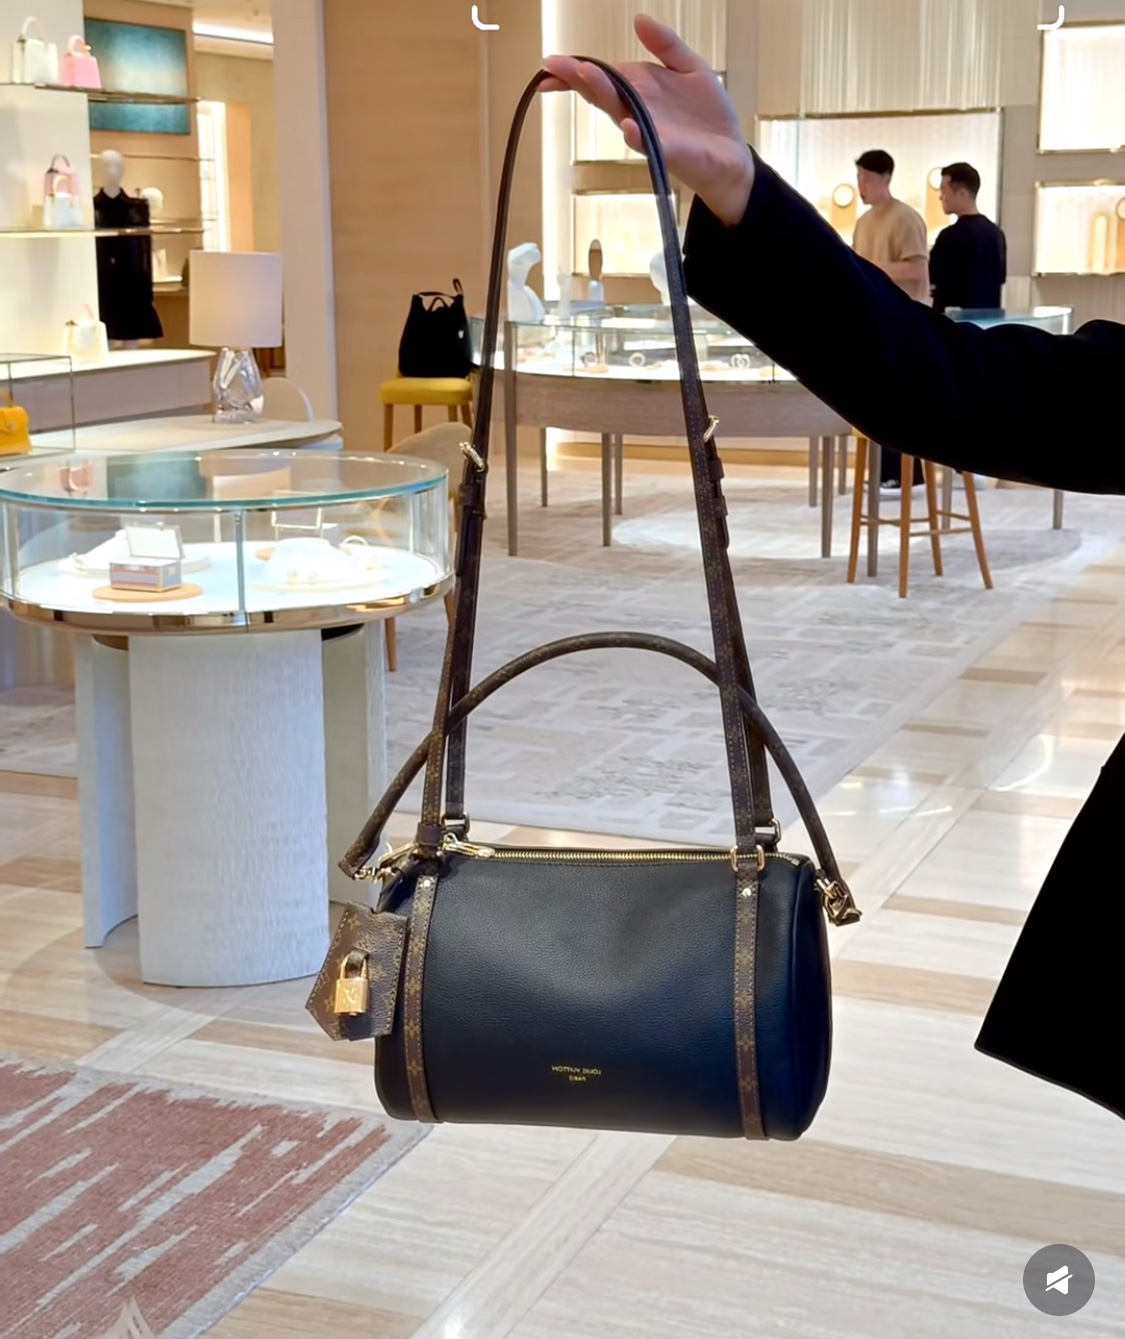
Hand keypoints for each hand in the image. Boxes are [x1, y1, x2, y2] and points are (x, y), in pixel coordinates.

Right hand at [542, 14, 754, 226]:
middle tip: (555, 65)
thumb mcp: (689, 66)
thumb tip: (639, 19)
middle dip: (578, 77)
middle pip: (602, 91)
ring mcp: (649, 131)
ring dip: (602, 94)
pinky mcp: (668, 151)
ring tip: (585, 75)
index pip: (601, 77)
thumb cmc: (706, 115)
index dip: (575, 69)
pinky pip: (649, 142)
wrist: (730, 152)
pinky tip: (628, 125)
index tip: (549, 63)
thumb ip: (665, 44)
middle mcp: (636, 110)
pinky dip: (637, 135)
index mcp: (638, 90)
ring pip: (619, 112)